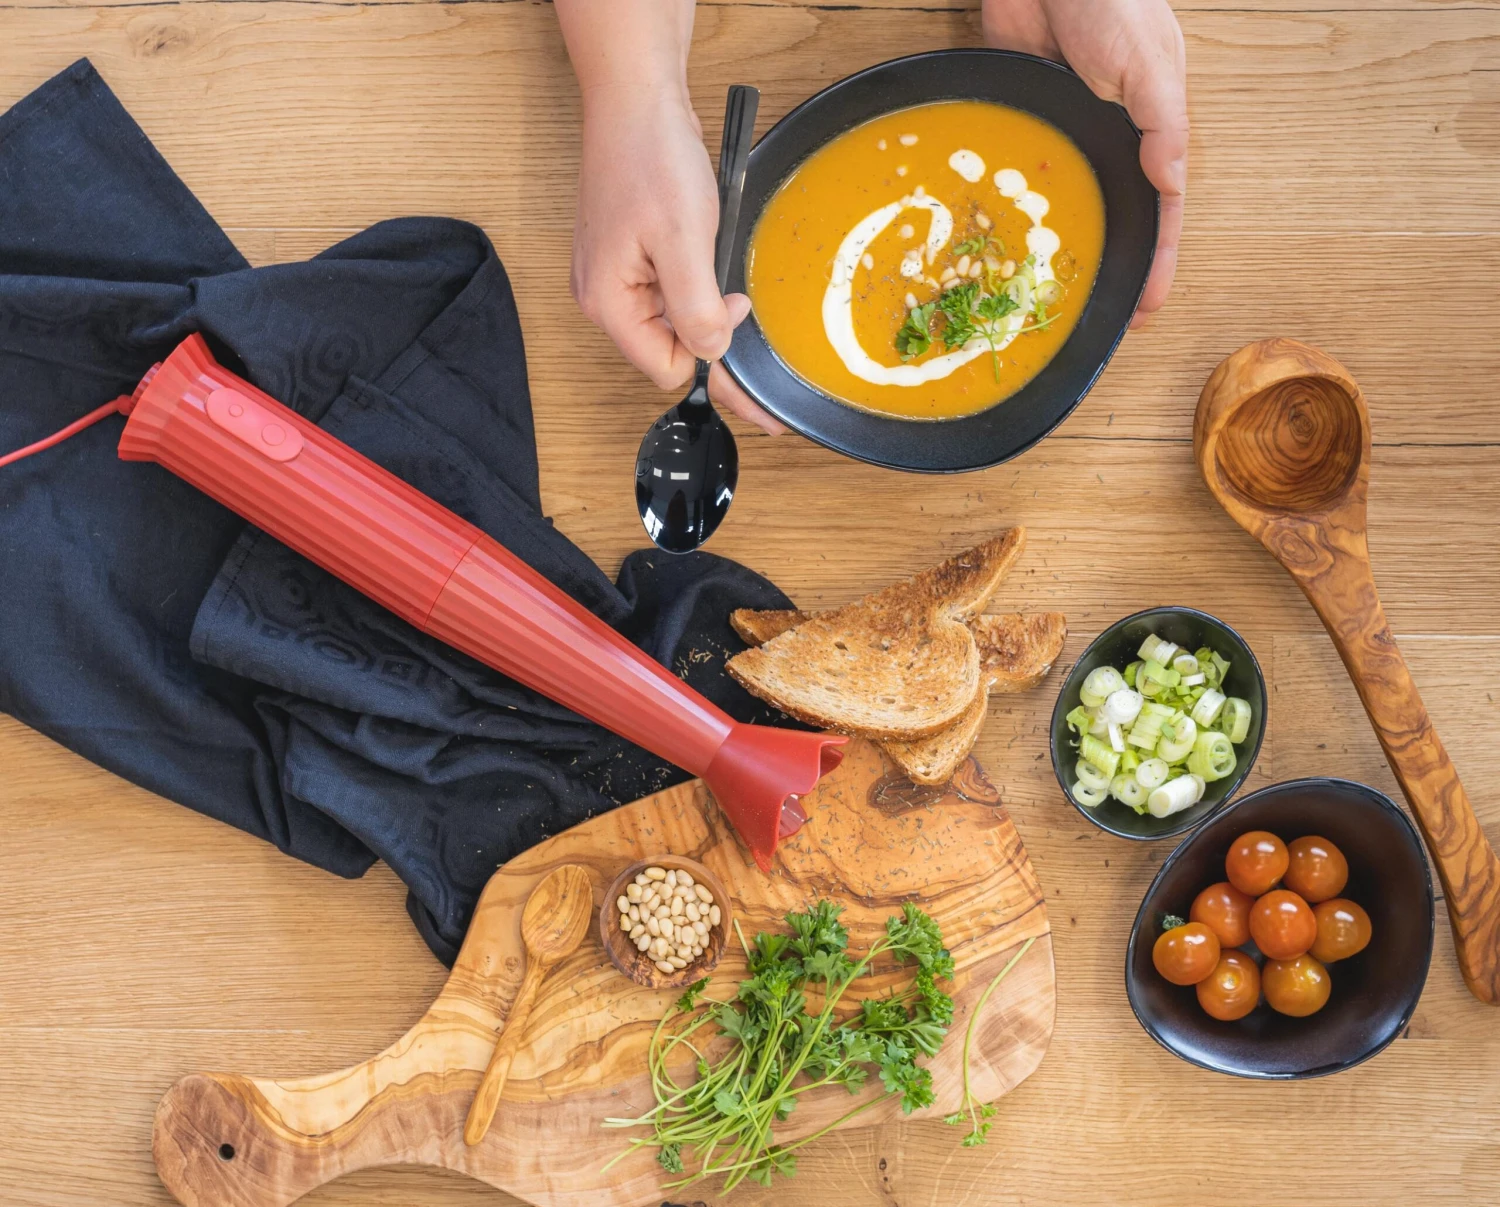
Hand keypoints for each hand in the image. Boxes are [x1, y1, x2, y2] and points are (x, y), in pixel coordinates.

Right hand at [571, 89, 787, 433]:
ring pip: (669, 321)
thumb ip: (697, 308)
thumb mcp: (685, 240)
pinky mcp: (627, 260)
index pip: (665, 368)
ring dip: (699, 299)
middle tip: (723, 279)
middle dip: (703, 326)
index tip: (730, 304)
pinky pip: (665, 292)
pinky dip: (690, 279)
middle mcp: (601, 298)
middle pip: (666, 349)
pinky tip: (696, 247)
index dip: (706, 347)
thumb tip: (714, 352)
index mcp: (607, 303)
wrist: (637, 102)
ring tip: (705, 252)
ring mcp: (612, 278)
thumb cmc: (651, 159)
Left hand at [982, 0, 1187, 323]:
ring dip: (1056, 243)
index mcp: (1150, 125)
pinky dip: (1011, 204)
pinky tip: (995, 240)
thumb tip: (1171, 184)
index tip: (1147, 305)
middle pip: (1113, 213)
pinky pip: (1018, 169)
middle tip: (1094, 315)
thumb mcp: (1149, 63)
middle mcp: (1109, 135)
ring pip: (1066, 199)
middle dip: (1108, 264)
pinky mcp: (1023, 115)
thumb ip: (1162, 123)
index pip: (1160, 207)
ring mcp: (1065, 129)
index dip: (1157, 258)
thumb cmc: (1112, 0)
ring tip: (1044, 294)